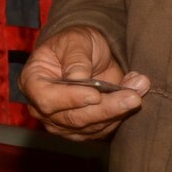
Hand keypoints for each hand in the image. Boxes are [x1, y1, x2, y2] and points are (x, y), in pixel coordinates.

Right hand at [18, 26, 149, 140]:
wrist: (87, 54)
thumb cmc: (74, 44)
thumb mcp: (75, 40)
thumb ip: (76, 59)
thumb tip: (79, 79)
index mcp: (33, 82)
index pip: (46, 99)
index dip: (70, 99)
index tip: (95, 94)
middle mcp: (43, 108)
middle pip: (73, 118)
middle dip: (106, 108)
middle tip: (132, 96)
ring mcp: (62, 123)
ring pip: (92, 127)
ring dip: (119, 110)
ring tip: (138, 87)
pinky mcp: (83, 131)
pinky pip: (104, 129)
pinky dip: (122, 113)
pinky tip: (135, 92)